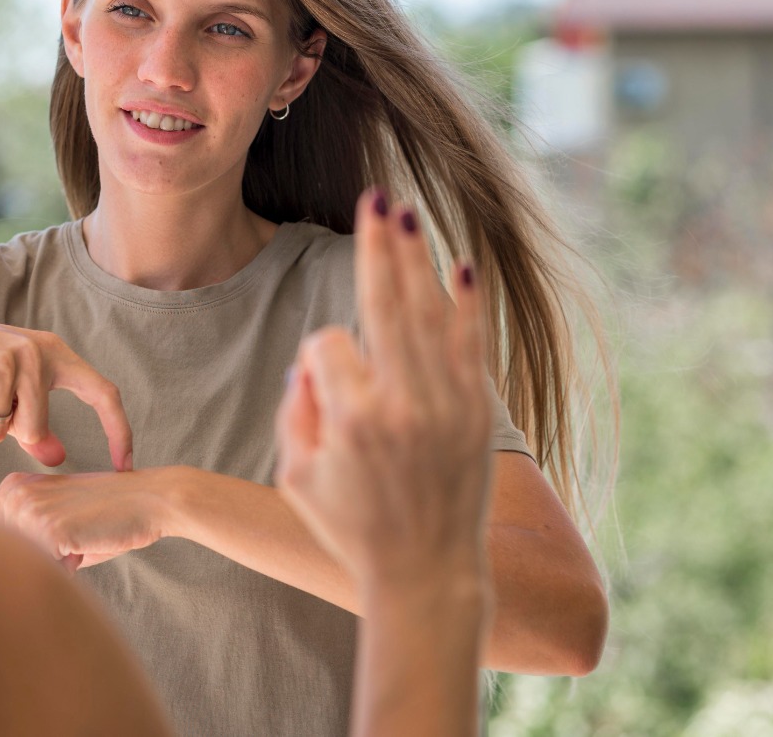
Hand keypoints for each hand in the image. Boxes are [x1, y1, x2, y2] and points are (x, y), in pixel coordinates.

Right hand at [0, 300, 132, 470]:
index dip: (119, 431)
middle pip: (35, 429)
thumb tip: (58, 458)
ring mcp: (5, 363)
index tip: (126, 466)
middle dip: (7, 431)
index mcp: (53, 352)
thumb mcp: (8, 386)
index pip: (103, 393)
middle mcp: (34, 353)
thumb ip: (34, 420)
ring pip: (3, 432)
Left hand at [0, 470, 169, 571]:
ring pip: (30, 566)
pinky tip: (86, 542)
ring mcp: (29, 510)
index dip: (39, 551)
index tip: (66, 529)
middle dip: (46, 560)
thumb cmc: (107, 518)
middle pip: (13, 560)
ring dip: (58, 565)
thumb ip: (26, 541)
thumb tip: (1, 581)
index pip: (4, 547)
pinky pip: (49, 571)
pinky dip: (70, 569)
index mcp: (11, 488)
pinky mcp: (49, 529)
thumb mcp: (55, 522)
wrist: (149, 500)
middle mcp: (13, 495)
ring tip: (80, 538)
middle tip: (76, 535)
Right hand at [275, 189, 493, 586]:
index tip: (322, 391)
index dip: (319, 357)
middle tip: (374, 199)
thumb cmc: (352, 530)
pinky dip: (466, 304)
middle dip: (377, 246)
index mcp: (351, 420)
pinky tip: (461, 266)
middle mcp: (402, 404)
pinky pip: (471, 344)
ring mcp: (446, 405)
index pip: (328, 344)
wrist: (427, 573)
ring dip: (416, 260)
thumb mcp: (294, 478)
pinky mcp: (478, 412)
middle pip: (385, 303)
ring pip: (428, 313)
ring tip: (404, 213)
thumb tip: (316, 358)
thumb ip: (294, 411)